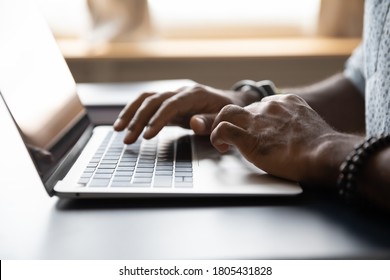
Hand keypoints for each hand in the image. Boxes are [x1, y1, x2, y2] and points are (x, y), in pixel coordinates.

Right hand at [113, 84, 257, 143]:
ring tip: (118, 129)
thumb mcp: (225, 117)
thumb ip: (211, 121)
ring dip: (131, 113)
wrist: (230, 103)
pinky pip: (148, 105)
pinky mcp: (169, 104)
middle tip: (127, 139)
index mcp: (194, 94)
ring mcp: (173, 96)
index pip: (170, 105)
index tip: (147, 135)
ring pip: (146, 99)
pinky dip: (135, 112)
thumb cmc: (228, 111)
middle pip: (153, 101)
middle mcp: (180, 92)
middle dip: (138, 120)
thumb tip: (193, 123)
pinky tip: (125, 124)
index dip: (158, 119)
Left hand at [210, 94, 359, 184]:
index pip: (260, 105)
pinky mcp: (249, 137)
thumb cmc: (321, 148)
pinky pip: (223, 129)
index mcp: (286, 102)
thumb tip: (290, 136)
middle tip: (236, 139)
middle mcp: (270, 107)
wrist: (324, 154)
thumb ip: (294, 124)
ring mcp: (258, 120)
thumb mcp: (309, 126)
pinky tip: (222, 147)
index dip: (253, 119)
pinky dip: (217, 137)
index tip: (253, 131)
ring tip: (221, 140)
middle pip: (243, 109)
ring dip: (219, 125)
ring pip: (226, 112)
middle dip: (237, 124)